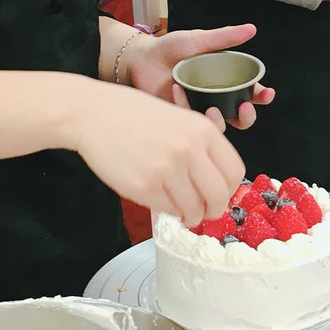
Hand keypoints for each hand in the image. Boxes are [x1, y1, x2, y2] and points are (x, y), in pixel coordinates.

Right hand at [75, 82, 245, 225]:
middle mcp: (189, 149)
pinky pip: (169, 211)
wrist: (94, 114)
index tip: (220, 192)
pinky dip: (170, 211)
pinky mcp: (144, 187)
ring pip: (195, 210)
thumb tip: (219, 182)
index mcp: (202, 130)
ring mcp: (167, 169)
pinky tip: (162, 200)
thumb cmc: (135, 115)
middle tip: (206, 211)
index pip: (235, 172)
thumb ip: (202, 146)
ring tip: (182, 210)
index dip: (229, 188)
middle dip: (214, 209)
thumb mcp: (180, 118)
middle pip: (220, 196)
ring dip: (191, 215)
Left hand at [122, 24, 274, 129]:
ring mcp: (198, 110)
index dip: (261, 96)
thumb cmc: (169, 47)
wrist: (139, 59)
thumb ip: (223, 37)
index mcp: (224, 79)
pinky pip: (191, 124)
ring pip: (220, 127)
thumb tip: (252, 29)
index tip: (266, 93)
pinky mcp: (180, 120)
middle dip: (247, 117)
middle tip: (243, 108)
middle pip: (240, 117)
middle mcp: (214, 97)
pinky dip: (187, 108)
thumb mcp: (197, 39)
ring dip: (221, 122)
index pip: (250, 92)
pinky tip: (177, 91)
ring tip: (212, 109)